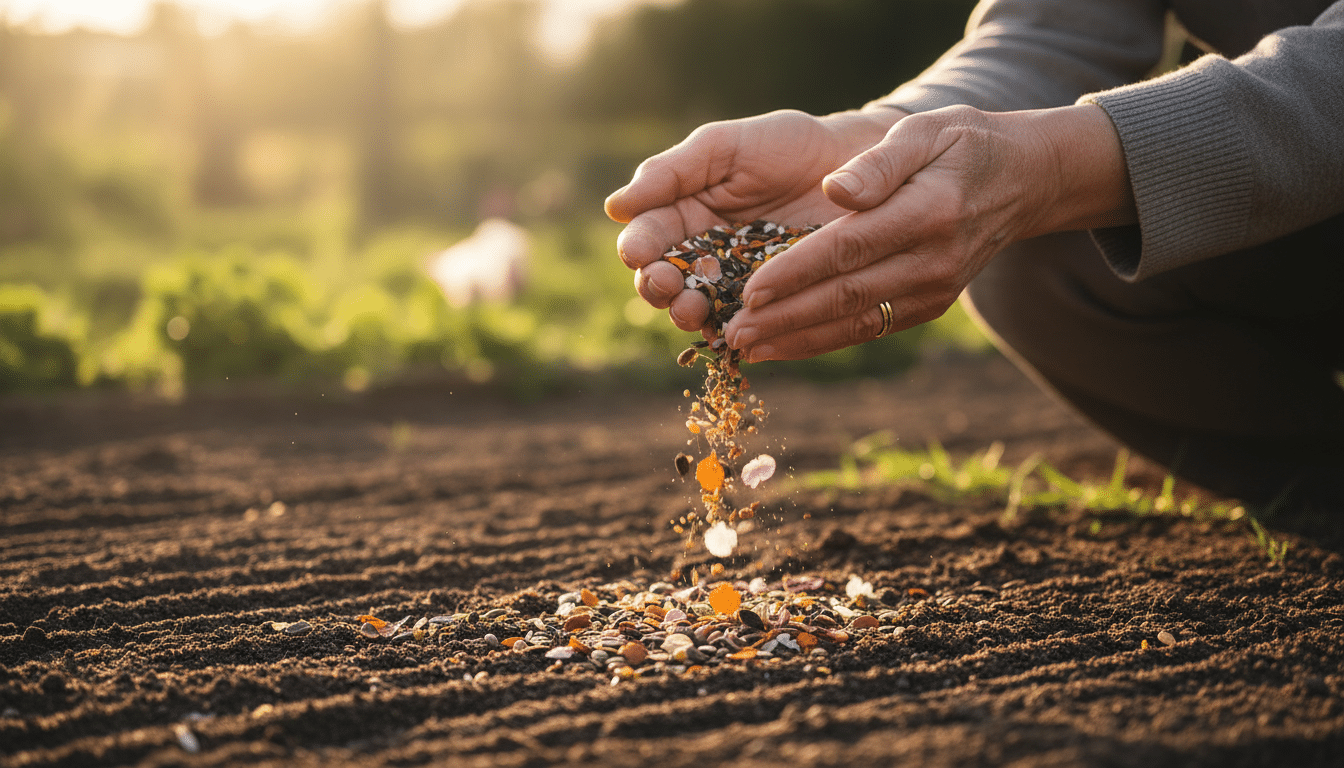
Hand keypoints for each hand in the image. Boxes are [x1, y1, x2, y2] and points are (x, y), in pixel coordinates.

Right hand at [604, 107, 902, 331]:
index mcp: (683, 214)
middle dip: (657, 287)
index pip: (647, 237)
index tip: (637, 251)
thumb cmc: (785, 146)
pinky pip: (747, 327)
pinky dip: (736, 334)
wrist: (854, 164)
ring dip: (688, 314)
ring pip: (700, 310)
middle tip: (662, 284)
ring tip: (692, 310)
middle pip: (665, 282)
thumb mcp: (724, 147)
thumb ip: (671, 172)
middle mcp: (703, 256)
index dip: (637, 247)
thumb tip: (614, 207)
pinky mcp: (773, 306)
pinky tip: (733, 333)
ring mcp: (736, 285)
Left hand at [722, 103, 1135, 361]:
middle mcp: (933, 261)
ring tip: (744, 348)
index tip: (750, 289)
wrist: (1022, 181)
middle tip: (732, 332)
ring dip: (796, 340)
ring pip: (855, 323)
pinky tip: (780, 345)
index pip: (849, 249)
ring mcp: (933, 290)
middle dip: (785, 318)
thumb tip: (834, 190)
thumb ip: (878, 161)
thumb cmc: (960, 145)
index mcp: (928, 212)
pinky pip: (868, 329)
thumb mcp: (926, 131)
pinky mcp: (928, 307)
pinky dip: (821, 341)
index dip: (797, 272)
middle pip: (846, 296)